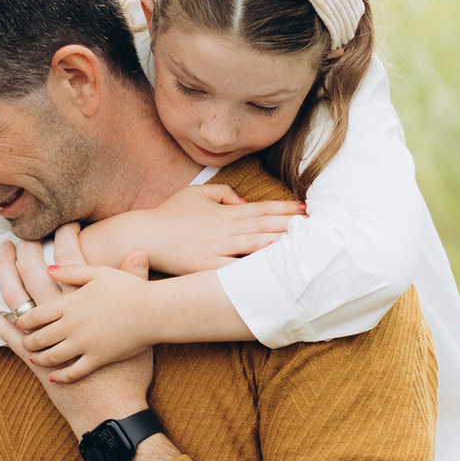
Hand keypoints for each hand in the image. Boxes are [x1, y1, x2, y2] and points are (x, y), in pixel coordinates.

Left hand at [0, 262, 164, 384]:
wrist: (155, 312)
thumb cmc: (130, 289)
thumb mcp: (100, 273)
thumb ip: (72, 271)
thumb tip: (49, 268)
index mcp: (70, 304)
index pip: (36, 315)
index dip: (24, 320)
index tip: (21, 322)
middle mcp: (72, 326)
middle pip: (40, 337)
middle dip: (29, 341)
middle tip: (25, 341)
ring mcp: (84, 345)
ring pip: (52, 356)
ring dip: (39, 358)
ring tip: (34, 358)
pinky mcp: (98, 360)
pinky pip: (74, 372)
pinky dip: (62, 376)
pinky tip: (55, 376)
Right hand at [104, 183, 301, 275]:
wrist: (142, 234)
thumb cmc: (168, 215)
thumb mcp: (195, 193)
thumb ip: (222, 193)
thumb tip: (244, 202)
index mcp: (224, 212)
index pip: (261, 208)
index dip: (285, 208)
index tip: (306, 209)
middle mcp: (224, 228)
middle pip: (264, 225)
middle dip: (291, 225)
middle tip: (317, 227)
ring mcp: (215, 248)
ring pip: (254, 244)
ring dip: (279, 242)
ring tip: (302, 242)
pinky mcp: (205, 265)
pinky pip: (233, 267)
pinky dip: (252, 265)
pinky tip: (268, 264)